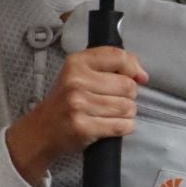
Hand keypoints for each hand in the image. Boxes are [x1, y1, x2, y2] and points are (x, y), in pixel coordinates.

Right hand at [6, 47, 147, 183]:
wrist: (43, 129)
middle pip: (127, 86)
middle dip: (129, 96)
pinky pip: (121, 126)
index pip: (118, 57)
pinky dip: (124, 127)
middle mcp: (76, 82)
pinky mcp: (83, 127)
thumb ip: (112, 64)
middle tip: (115, 100)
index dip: (133, 69)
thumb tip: (142, 76)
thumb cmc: (67, 99)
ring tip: (112, 114)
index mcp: (77, 63)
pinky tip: (113, 125)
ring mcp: (78, 105)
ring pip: (127, 107)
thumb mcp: (81, 72)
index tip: (136, 78)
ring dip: (126, 113)